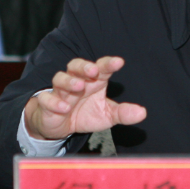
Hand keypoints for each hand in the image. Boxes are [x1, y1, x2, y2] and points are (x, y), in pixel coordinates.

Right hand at [24, 56, 146, 139]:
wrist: (60, 126)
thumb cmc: (85, 113)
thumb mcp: (107, 115)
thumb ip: (123, 113)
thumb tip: (142, 113)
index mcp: (93, 81)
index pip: (101, 68)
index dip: (109, 64)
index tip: (119, 62)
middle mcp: (76, 81)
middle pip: (76, 66)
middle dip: (84, 66)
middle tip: (93, 70)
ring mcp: (60, 91)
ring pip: (60, 78)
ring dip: (69, 81)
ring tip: (79, 86)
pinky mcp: (47, 104)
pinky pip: (47, 99)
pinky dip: (54, 101)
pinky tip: (64, 107)